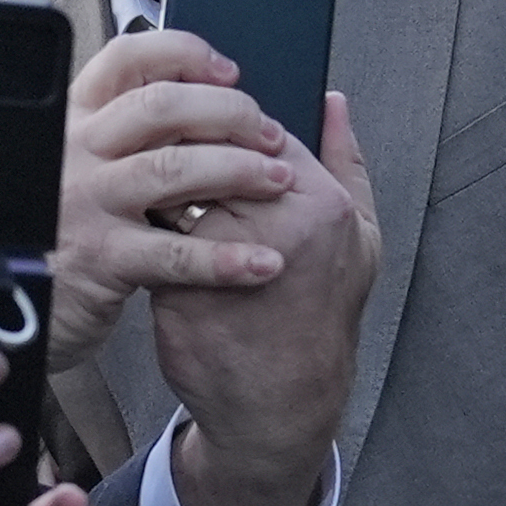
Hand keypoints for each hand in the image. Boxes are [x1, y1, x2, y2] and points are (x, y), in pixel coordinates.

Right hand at [50, 33, 311, 367]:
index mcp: (74, 122)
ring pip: (174, 168)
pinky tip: (261, 263)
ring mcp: (87, 203)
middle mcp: (76, 153)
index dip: (183, 55)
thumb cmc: (59, 236)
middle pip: (161, 106)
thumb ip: (122, 137)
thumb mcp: (78, 171)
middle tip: (271, 135)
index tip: (228, 71)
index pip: (125, 61)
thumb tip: (198, 104)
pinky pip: (176, 253)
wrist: (9, 304)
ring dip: (239, 171)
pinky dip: (227, 259)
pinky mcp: (102, 258)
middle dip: (230, 113)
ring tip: (278, 181)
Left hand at [151, 89, 375, 505]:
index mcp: (320, 204)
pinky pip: (150, 234)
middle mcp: (274, 226)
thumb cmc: (318, 318)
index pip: (260, 130)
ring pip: (172, 188)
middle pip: (209, 151)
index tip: (214, 134)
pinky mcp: (177, 286)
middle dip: (187, 148)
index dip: (230, 128)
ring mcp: (222, 257)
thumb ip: (347, 162)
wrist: (280, 404)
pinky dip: (145, 229)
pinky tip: (147, 235)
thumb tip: (333, 101)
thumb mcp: (360, 239)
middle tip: (175, 155)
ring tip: (164, 196)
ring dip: (161, 184)